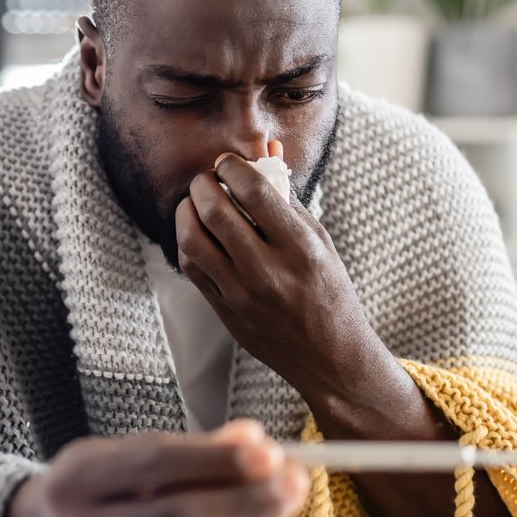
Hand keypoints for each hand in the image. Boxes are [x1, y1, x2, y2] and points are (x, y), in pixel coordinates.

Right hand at [6, 420, 308, 516]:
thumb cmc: (96, 484)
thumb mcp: (125, 450)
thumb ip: (189, 447)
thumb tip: (256, 440)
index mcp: (74, 481)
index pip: (152, 466)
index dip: (213, 459)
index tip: (268, 450)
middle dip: (247, 499)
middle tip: (295, 478)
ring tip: (288, 499)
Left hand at [175, 139, 383, 399]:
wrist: (329, 357)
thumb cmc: (330, 293)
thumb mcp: (321, 243)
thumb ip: (289, 202)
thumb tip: (263, 159)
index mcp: (301, 248)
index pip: (255, 191)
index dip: (233, 167)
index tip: (228, 162)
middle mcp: (269, 271)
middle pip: (216, 212)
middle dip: (203, 184)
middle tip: (206, 178)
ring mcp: (242, 294)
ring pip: (193, 240)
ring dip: (186, 211)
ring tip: (194, 202)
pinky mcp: (225, 311)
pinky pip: (192, 268)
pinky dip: (187, 242)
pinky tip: (196, 231)